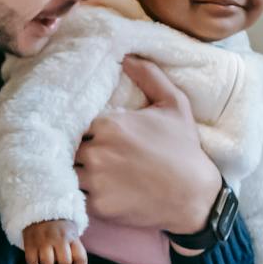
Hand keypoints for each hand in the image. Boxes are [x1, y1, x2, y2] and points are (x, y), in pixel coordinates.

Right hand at [21, 219, 86, 263]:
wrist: (39, 207)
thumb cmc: (58, 227)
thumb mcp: (70, 233)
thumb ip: (74, 250)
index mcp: (71, 236)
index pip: (80, 257)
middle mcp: (58, 238)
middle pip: (65, 262)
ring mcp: (43, 240)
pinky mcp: (30, 242)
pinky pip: (32, 262)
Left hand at [75, 57, 220, 235]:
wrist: (195, 195)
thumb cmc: (184, 149)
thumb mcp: (174, 104)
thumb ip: (149, 76)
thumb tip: (127, 58)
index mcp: (109, 124)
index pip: (76, 124)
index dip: (81, 131)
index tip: (88, 136)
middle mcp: (97, 151)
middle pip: (68, 148)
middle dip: (75, 151)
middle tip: (85, 156)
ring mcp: (95, 180)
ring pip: (67, 172)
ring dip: (72, 173)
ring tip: (84, 174)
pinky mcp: (98, 205)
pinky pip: (74, 197)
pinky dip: (79, 195)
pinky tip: (92, 192)